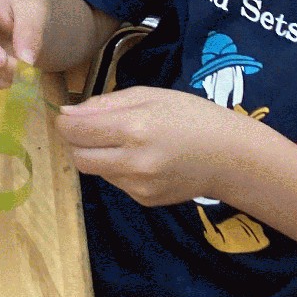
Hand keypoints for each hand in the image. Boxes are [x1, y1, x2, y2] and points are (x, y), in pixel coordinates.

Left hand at [56, 87, 258, 205]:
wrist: (231, 157)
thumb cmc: (191, 116)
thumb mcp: (148, 96)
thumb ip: (104, 104)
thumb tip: (68, 113)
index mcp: (134, 129)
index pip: (76, 131)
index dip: (65, 122)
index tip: (69, 116)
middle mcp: (134, 162)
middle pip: (78, 157)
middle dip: (76, 142)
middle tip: (91, 129)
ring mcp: (140, 186)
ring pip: (96, 171)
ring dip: (98, 155)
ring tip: (126, 141)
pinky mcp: (146, 200)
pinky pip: (116, 182)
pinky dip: (118, 169)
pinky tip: (142, 158)